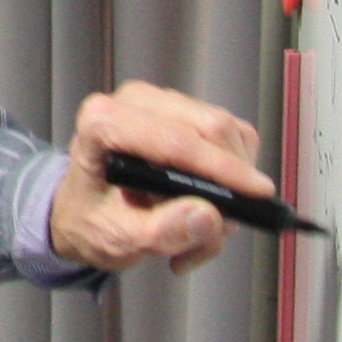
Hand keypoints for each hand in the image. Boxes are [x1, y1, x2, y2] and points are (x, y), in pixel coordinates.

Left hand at [47, 82, 270, 274]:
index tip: (258, 194)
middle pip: (211, 128)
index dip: (223, 168)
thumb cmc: (91, 221)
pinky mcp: (186, 112)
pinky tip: (204, 211)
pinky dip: (230, 179)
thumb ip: (162, 231)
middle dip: (231, 182)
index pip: (177, 141)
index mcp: (104, 122)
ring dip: (230, 187)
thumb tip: (209, 216)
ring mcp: (162, 102)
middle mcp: (134, 101)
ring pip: (228, 133)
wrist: (83, 212)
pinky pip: (231, 138)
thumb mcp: (117, 240)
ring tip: (203, 232)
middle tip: (220, 233)